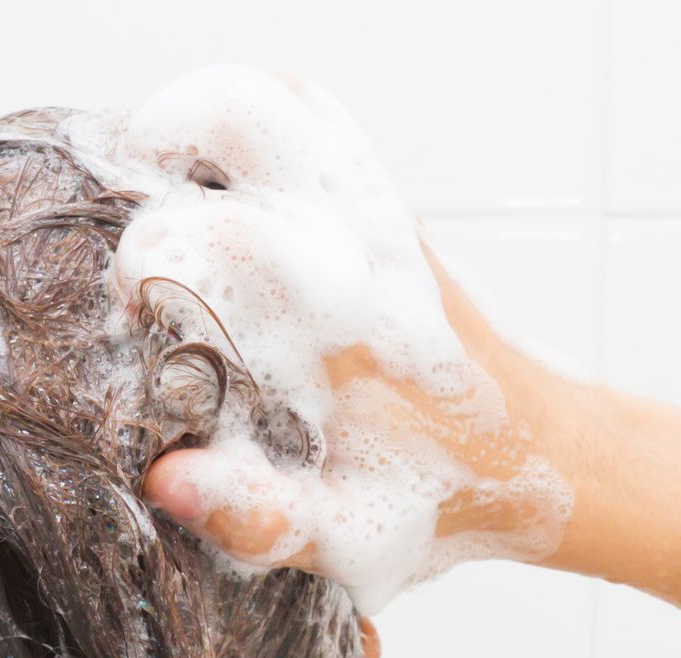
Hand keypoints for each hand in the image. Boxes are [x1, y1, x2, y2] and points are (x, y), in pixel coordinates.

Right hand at [114, 65, 576, 607]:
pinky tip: (220, 196)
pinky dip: (250, 136)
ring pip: (278, 103)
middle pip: (245, 117)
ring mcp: (377, 213)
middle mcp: (361, 245)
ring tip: (163, 183)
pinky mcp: (386, 208)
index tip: (135, 312)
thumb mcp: (348, 532)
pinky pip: (311, 123)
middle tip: (134, 210)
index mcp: (342, 323)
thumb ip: (257, 514)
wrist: (546, 456)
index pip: (216, 238)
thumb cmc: (444, 496)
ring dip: (203, 127)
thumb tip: (169, 482)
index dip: (148, 265)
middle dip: (164, 144)